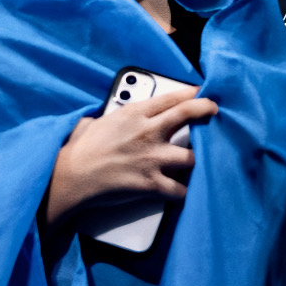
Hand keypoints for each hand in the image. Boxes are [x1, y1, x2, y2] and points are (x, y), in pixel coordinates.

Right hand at [42, 87, 216, 226]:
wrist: (71, 177)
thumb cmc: (78, 150)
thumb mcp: (95, 121)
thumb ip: (110, 116)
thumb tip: (104, 118)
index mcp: (134, 114)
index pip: (171, 97)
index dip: (191, 93)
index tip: (201, 94)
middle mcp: (148, 132)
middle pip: (189, 114)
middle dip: (207, 110)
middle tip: (214, 112)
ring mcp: (152, 158)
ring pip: (191, 156)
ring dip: (198, 159)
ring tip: (201, 160)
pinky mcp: (151, 183)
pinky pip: (179, 190)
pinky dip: (184, 192)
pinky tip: (186, 192)